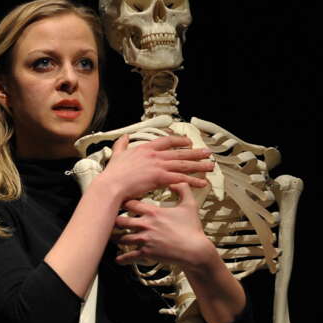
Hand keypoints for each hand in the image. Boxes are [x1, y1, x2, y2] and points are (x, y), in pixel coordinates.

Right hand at [98, 134, 212, 202]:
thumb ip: (121, 145)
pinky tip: (202, 182)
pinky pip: (181, 178)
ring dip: (199, 165)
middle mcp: (155, 155)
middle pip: (180, 152)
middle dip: (195, 153)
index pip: (166, 141)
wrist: (111, 185)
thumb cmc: (113, 173)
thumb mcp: (117, 154)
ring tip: (211, 166)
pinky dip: (193, 180)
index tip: (188, 142)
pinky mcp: (161, 177)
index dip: (179, 141)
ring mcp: (159, 165)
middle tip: (207, 153)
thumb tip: (124, 137)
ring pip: (184, 164)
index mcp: (145, 148)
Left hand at [114, 183, 216, 267]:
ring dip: (116, 238)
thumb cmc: (193, 228)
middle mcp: (146, 225)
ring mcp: (145, 240)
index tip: (117, 202)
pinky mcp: (147, 253)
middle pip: (121, 221)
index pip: (130, 204)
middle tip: (109, 220)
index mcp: (153, 212)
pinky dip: (123, 258)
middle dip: (115, 221)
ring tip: (111, 238)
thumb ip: (183, 190)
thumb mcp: (190, 205)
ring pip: (122, 238)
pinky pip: (130, 256)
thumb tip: (175, 181)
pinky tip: (118, 259)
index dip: (123, 202)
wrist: (195, 250)